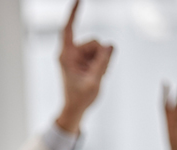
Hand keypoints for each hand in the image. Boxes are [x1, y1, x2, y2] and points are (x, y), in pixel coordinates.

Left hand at [56, 0, 113, 132]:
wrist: (76, 108)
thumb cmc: (79, 98)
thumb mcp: (93, 82)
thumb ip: (102, 63)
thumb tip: (110, 45)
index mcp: (65, 56)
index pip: (68, 30)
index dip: (74, 14)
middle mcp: (72, 53)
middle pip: (94, 41)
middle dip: (101, 56)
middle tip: (96, 75)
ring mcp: (80, 55)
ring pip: (101, 47)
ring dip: (103, 61)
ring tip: (95, 77)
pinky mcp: (87, 58)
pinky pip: (103, 53)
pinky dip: (104, 63)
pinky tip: (98, 74)